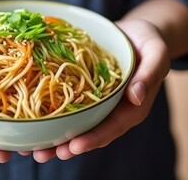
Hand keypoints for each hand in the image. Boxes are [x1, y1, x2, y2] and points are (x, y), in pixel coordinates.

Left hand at [24, 18, 169, 162]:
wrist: (134, 34)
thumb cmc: (149, 43)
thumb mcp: (156, 53)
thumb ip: (150, 73)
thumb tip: (136, 96)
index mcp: (131, 107)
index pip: (112, 127)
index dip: (93, 138)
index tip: (74, 146)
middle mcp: (112, 109)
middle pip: (89, 132)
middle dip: (66, 145)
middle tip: (43, 154)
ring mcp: (97, 102)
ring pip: (75, 124)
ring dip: (54, 137)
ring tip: (32, 148)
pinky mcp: (84, 93)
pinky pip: (68, 106)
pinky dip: (50, 115)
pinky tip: (32, 120)